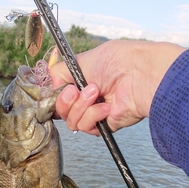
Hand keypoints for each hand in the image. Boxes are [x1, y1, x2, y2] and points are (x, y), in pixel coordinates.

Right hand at [50, 40, 185, 134]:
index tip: (60, 87)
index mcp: (82, 81)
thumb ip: (60, 72)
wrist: (138, 76)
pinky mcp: (105, 126)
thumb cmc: (116, 62)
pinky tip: (107, 107)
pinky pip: (86, 127)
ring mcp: (96, 112)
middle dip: (65, 101)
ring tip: (97, 93)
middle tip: (76, 90)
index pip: (59, 94)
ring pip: (71, 121)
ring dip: (81, 106)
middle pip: (61, 111)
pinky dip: (93, 116)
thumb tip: (50, 83)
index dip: (56, 95)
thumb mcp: (81, 60)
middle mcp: (88, 97)